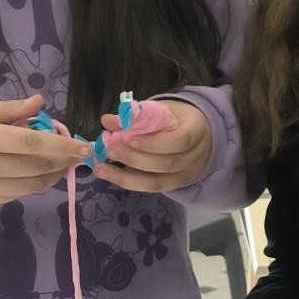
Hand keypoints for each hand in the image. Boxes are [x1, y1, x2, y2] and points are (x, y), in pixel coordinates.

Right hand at [0, 96, 93, 209]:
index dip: (62, 145)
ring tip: (65, 164)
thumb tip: (40, 102)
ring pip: (32, 185)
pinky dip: (34, 185)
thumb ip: (7, 110)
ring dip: (54, 175)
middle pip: (37, 166)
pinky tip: (40, 174)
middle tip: (79, 153)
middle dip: (64, 160)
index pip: (32, 143)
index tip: (85, 146)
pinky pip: (18, 195)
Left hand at [95, 98, 213, 194]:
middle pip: (166, 164)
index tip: (129, 138)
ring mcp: (186, 174)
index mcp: (196, 131)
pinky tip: (111, 175)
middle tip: (110, 151)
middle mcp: (195, 156)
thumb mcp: (162, 110)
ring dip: (125, 177)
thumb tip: (109, 121)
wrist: (197, 135)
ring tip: (101, 168)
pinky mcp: (174, 185)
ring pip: (157, 182)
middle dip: (134, 159)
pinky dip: (128, 182)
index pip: (180, 141)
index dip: (153, 143)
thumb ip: (137, 115)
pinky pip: (151, 188)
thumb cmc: (177, 120)